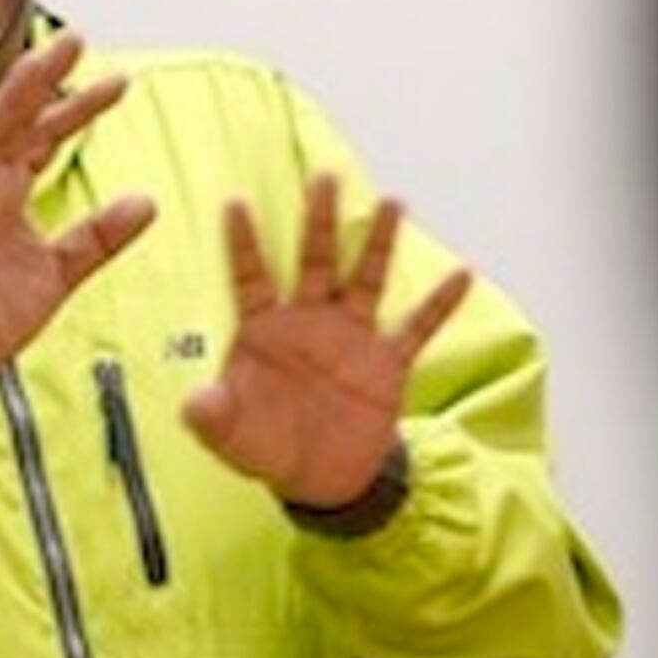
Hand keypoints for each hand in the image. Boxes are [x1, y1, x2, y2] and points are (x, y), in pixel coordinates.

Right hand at [0, 36, 157, 431]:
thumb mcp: (60, 272)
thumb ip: (99, 237)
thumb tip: (148, 202)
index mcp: (9, 193)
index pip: (48, 137)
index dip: (79, 109)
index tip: (119, 83)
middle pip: (18, 121)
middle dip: (46, 80)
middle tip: (77, 39)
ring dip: (9, 97)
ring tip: (35, 61)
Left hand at [186, 174, 469, 507]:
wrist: (320, 479)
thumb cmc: (266, 446)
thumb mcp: (231, 437)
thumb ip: (213, 416)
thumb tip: (195, 402)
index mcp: (265, 330)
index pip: (251, 277)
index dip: (242, 243)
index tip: (233, 202)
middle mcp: (310, 321)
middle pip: (314, 260)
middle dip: (319, 220)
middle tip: (324, 177)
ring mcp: (352, 338)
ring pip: (365, 280)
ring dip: (378, 243)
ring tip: (393, 202)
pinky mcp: (387, 363)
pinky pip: (416, 328)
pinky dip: (439, 305)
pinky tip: (462, 274)